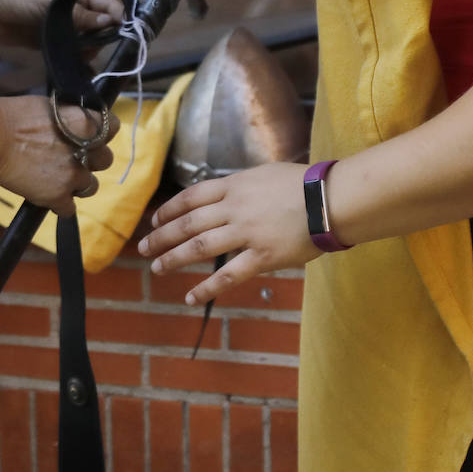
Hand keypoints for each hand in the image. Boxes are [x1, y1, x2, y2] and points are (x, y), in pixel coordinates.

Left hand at [0, 0, 125, 49]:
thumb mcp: (50, 2)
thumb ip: (80, 16)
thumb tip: (112, 23)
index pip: (110, 2)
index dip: (118, 17)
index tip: (122, 35)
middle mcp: (76, 7)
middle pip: (103, 25)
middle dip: (102, 37)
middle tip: (91, 49)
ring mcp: (64, 26)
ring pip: (88, 41)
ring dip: (88, 51)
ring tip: (79, 58)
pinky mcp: (51, 42)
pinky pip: (71, 53)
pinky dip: (75, 61)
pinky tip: (78, 71)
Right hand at [0, 95, 116, 217]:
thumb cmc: (12, 116)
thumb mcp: (49, 107)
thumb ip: (69, 118)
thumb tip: (74, 122)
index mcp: (86, 123)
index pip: (113, 127)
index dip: (102, 132)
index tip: (91, 135)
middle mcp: (86, 151)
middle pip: (105, 160)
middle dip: (90, 159)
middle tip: (71, 156)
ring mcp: (73, 176)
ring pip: (91, 186)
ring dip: (78, 183)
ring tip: (57, 178)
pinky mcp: (58, 197)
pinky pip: (68, 209)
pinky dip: (59, 204)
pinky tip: (46, 195)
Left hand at [138, 163, 317, 303]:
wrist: (328, 200)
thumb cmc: (301, 184)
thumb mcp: (263, 174)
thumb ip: (240, 186)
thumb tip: (223, 194)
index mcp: (234, 186)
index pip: (190, 198)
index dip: (169, 211)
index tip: (155, 221)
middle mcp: (234, 208)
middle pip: (188, 223)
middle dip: (162, 236)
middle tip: (143, 247)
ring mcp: (246, 233)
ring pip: (200, 248)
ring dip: (174, 258)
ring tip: (157, 268)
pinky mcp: (262, 257)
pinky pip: (228, 275)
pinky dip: (207, 288)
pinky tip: (191, 297)